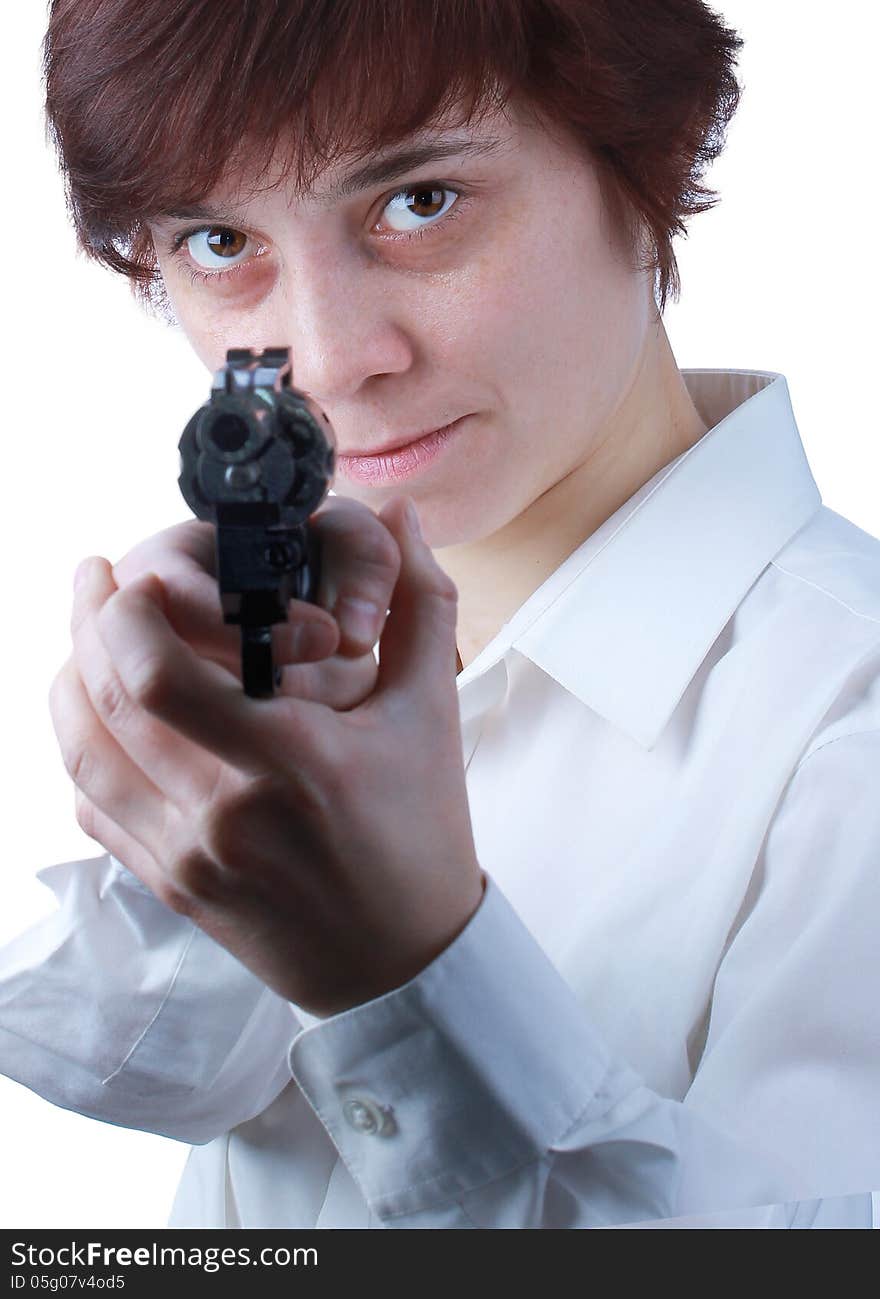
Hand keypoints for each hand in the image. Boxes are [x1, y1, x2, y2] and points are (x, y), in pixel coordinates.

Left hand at [48, 495, 483, 1015]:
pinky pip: (93, 806)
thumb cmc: (421, 833)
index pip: (159, 677)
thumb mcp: (432, 715)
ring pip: (83, 753)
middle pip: (106, 702)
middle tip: (95, 577)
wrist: (401, 959)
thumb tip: (404, 515)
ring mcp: (186, 855)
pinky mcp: (169, 884)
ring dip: (67, 682)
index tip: (134, 574)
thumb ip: (420, 605)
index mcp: (289, 762)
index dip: (126, 613)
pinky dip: (81, 750)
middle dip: (85, 622)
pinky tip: (95, 714)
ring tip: (81, 634)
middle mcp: (222, 812)